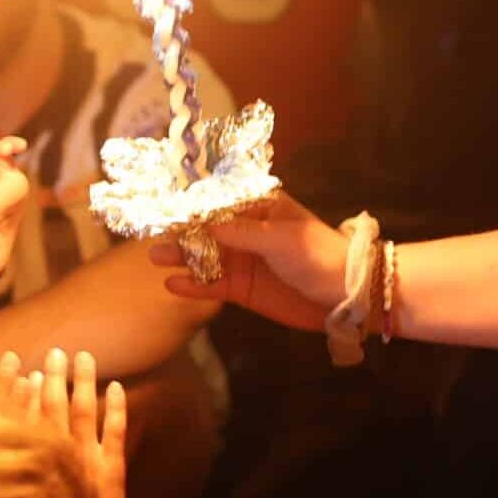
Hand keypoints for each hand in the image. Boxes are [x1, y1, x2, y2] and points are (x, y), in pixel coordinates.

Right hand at [0, 349, 127, 497]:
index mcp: (28, 462)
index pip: (19, 415)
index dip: (14, 388)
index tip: (11, 365)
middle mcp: (56, 454)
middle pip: (52, 405)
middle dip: (51, 376)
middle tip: (51, 351)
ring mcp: (86, 458)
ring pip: (83, 410)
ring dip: (82, 381)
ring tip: (83, 356)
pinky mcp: (111, 468)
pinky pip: (115, 431)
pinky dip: (117, 407)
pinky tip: (117, 386)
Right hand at [152, 192, 347, 330]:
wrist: (346, 297)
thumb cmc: (320, 256)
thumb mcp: (281, 238)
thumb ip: (241, 232)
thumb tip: (203, 223)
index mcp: (260, 209)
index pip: (221, 201)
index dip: (194, 202)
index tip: (165, 202)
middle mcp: (247, 233)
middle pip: (206, 229)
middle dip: (180, 231)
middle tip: (152, 232)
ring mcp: (243, 262)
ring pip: (205, 258)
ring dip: (181, 257)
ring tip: (155, 258)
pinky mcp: (242, 289)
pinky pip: (212, 286)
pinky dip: (193, 286)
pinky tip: (172, 285)